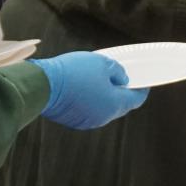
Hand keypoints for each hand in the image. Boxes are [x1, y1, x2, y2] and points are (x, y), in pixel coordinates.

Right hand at [31, 52, 148, 129]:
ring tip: (97, 82)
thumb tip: (121, 79)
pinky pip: (88, 111)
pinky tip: (83, 89)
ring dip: (104, 98)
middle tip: (118, 80)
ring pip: (102, 109)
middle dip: (120, 93)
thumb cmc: (73, 73)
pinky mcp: (73, 121)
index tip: (142, 84)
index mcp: (114, 104)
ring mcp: (87, 122)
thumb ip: (117, 72)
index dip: (140, 90)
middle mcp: (103, 117)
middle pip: (119, 106)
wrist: (43, 85)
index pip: (135, 100)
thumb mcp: (102, 63)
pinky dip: (90, 102)